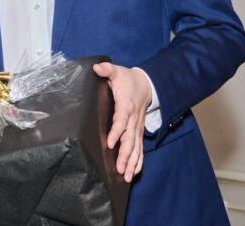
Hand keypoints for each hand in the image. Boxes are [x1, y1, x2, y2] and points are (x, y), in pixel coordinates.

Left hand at [92, 62, 151, 182]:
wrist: (147, 84)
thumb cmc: (127, 80)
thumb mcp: (117, 71)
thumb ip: (107, 70)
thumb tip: (97, 68)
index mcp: (126, 105)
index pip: (121, 120)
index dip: (117, 131)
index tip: (111, 143)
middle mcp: (133, 119)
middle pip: (130, 139)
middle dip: (126, 155)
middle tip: (120, 168)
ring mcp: (137, 127)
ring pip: (136, 147)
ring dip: (131, 162)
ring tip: (126, 176)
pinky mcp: (138, 132)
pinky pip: (140, 149)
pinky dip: (138, 162)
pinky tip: (133, 174)